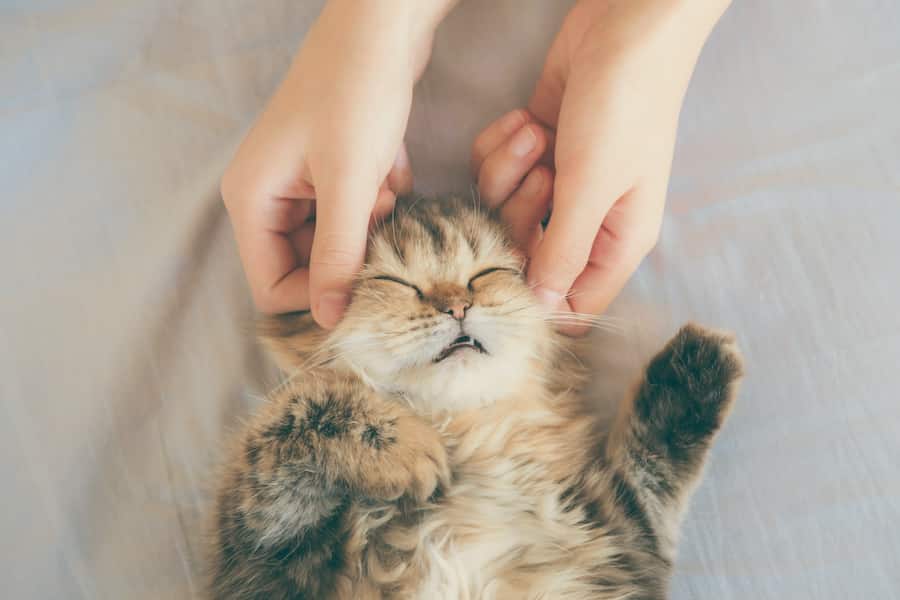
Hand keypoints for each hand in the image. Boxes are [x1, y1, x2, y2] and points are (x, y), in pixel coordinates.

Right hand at [221, 0, 452, 327]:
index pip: (271, 287)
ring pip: (338, 239)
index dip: (317, 295)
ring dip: (369, 224)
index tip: (365, 280)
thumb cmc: (357, 92)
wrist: (381, 25)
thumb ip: (337, 255)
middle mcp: (268, 196)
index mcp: (252, 201)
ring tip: (383, 184)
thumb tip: (329, 321)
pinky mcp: (329, 169)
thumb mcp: (349, 182)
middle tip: (378, 217)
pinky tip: (387, 162)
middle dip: (351, 251)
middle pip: (307, 265)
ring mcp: (298, 182)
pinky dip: (378, 197)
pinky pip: (355, 211)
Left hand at [473, 0, 730, 333]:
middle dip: (518, 215)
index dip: (539, 294)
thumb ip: (563, 252)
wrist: (623, 28)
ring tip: (540, 134)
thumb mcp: (593, 187)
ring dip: (508, 170)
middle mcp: (586, 219)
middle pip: (523, 255)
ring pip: (500, 208)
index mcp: (615, 242)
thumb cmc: (624, 107)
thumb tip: (543, 307)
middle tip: (546, 173)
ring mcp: (558, 183)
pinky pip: (493, 169)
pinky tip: (528, 118)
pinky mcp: (533, 151)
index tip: (514, 265)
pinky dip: (501, 145)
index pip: (573, 304)